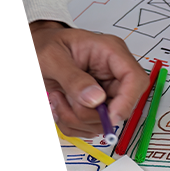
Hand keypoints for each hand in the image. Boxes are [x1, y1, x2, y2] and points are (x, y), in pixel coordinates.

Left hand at [10, 21, 146, 136]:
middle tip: (66, 103)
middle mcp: (113, 71)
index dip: (126, 102)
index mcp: (110, 52)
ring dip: (78, 120)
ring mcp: (106, 89)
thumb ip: (73, 79)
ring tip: (59, 99)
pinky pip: (93, 124)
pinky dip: (74, 123)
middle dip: (92, 114)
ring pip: (105, 120)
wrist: (32, 49)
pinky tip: (62, 106)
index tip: (108, 117)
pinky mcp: (98, 103)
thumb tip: (95, 99)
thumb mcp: (50, 58)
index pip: (135, 79)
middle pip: (121, 105)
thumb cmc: (41, 46)